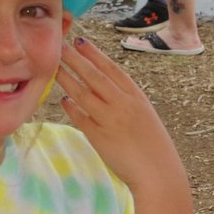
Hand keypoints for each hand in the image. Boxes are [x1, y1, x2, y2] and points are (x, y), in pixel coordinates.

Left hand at [56, 35, 183, 192]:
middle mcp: (123, 104)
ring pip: (84, 94)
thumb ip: (125, 100)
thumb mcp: (144, 114)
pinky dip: (71, 108)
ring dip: (68, 80)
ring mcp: (111, 120)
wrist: (158, 172)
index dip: (94, 54)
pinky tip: (63, 100)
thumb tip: (102, 87)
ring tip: (55, 68)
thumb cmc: (152, 144)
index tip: (80, 41)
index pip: (111, 69)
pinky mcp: (100, 138)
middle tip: (60, 45)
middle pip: (95, 77)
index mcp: (136, 96)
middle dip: (76, 59)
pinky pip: (81, 118)